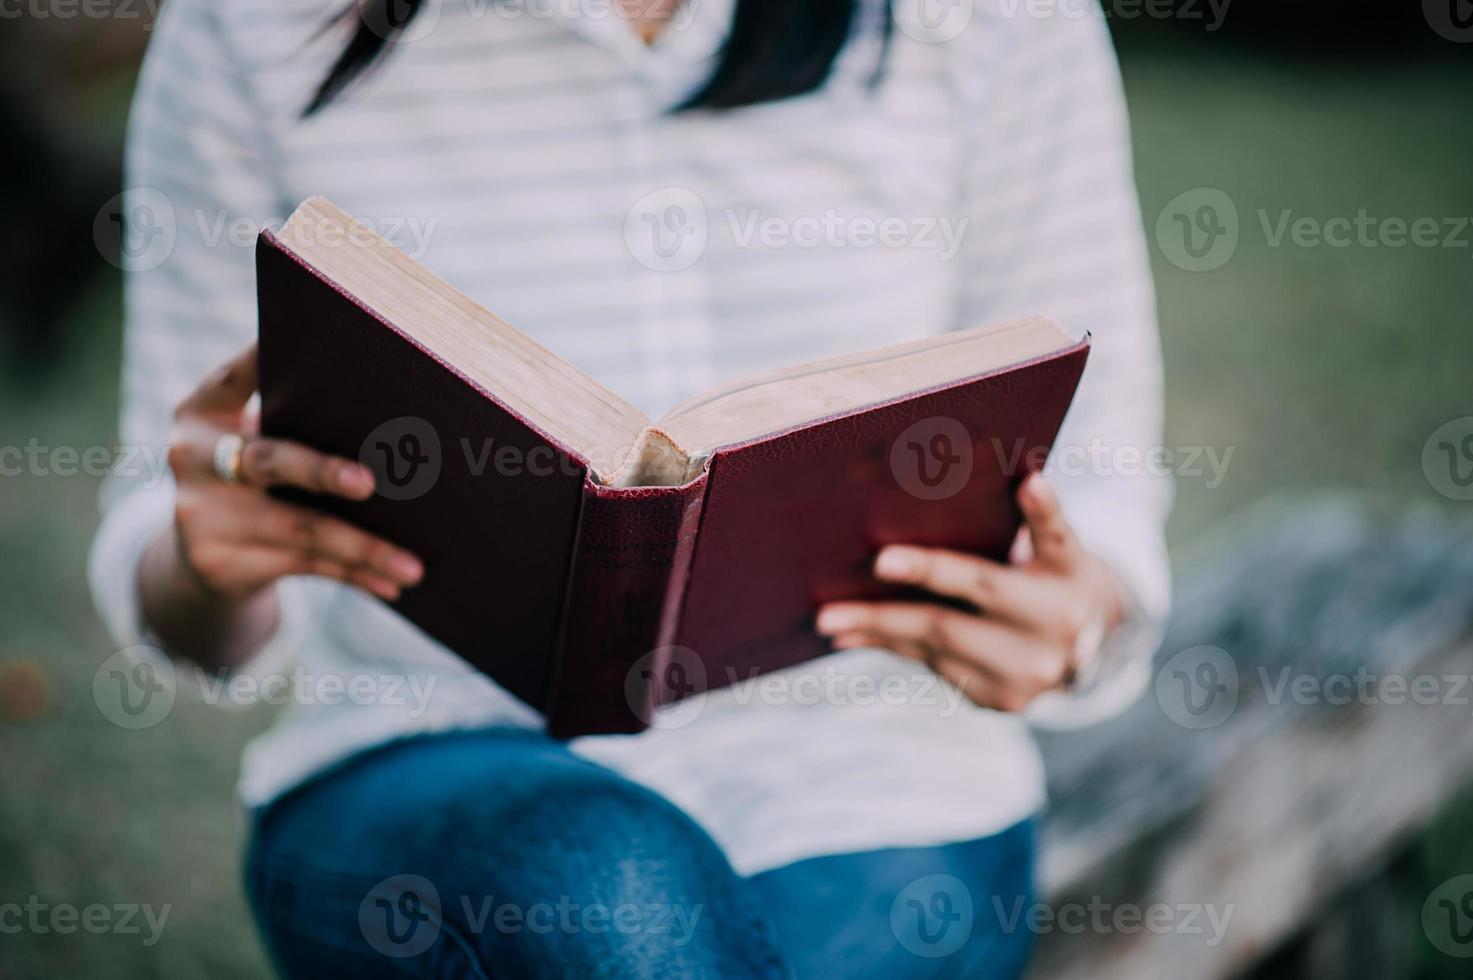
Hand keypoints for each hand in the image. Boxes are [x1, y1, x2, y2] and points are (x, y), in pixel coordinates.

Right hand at [159, 344, 423, 601]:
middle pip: (270, 461)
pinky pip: (304, 567)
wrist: (200, 555)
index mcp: (202, 411)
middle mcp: (193, 457)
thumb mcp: (254, 438)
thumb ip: (292, 418)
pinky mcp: (220, 564)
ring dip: (363, 548)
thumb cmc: (256, 478)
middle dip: (322, 472)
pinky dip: (353, 575)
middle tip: (369, 482)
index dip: (261, 359)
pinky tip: (392, 583)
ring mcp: (201, 515)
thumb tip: (394, 407)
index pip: (233, 377)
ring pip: (299, 529)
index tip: (298, 344)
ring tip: (413, 565)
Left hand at [815, 474, 1125, 712]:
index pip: (987, 579)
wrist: (1097, 646)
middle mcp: (1047, 643)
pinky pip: (937, 668)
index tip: (884, 561)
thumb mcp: (1063, 546)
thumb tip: (1024, 476)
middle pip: (950, 624)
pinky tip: (855, 636)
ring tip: (830, 621)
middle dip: (886, 616)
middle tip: (829, 612)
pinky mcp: (1002, 702)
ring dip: (878, 635)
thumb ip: (1042, 519)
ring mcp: (1024, 680)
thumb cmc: (1061, 575)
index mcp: (1063, 590)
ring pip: (936, 651)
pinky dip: (896, 648)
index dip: (938, 569)